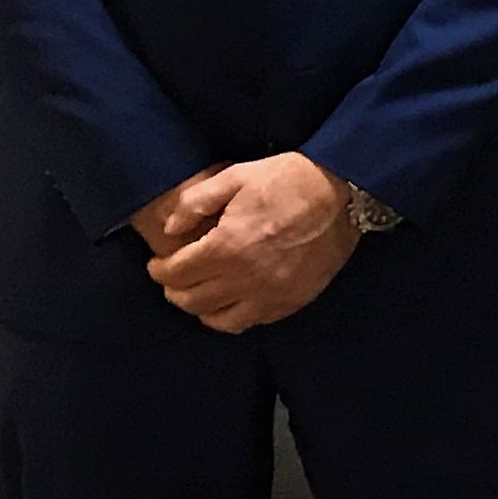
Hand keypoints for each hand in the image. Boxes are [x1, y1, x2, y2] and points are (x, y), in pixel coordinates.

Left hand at [145, 152, 359, 333]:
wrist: (341, 190)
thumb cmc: (287, 179)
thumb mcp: (235, 176)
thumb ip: (195, 203)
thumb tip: (171, 227)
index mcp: (227, 246)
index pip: (176, 273)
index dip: (158, 270)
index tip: (157, 263)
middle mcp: (246, 278)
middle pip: (192, 301)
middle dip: (174, 290)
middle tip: (173, 278)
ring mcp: (271, 293)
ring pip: (219, 320)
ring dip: (201, 309)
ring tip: (199, 293)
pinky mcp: (292, 300)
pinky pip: (252, 322)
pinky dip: (233, 316)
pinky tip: (232, 300)